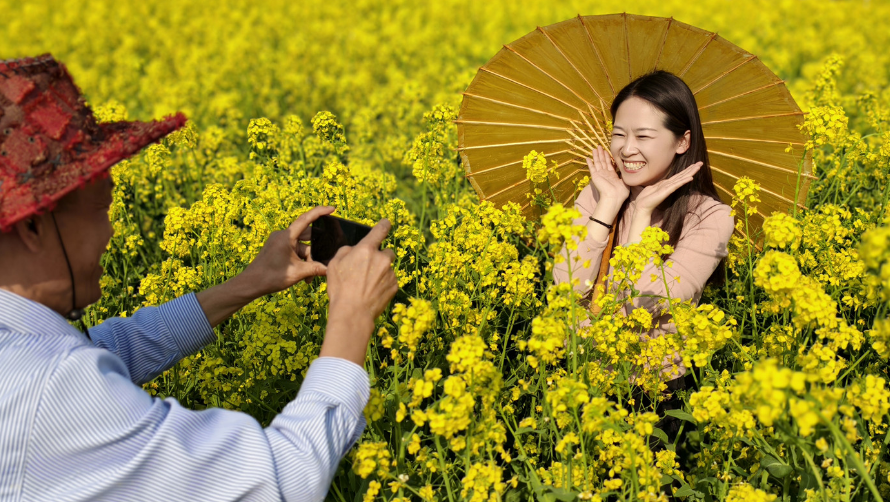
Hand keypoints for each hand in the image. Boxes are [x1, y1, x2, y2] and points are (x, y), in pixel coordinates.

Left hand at [239, 205, 334, 297]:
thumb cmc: (271, 276)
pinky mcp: (278, 248)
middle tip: (322, 263)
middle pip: (307, 237)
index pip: (306, 219)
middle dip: (315, 251)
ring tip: (309, 277)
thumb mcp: (297, 273)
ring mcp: (279, 242)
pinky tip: (303, 274)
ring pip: (301, 247)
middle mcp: (283, 236)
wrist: (251, 283)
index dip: (320, 212)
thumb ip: (315, 269)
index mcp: (286, 237)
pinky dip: (301, 261)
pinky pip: (294, 251)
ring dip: (308, 260)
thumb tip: (330, 269)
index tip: (332, 208)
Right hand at [321, 219, 398, 364]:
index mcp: (366, 250)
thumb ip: (346, 251)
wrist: (353, 312)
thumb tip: (354, 250)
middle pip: (386, 252)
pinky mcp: (395, 285)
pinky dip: (384, 283)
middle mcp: (382, 258)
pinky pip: (390, 280)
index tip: (387, 223)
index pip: (380, 230)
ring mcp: (390, 273)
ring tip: (367, 284)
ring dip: (381, 271)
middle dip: (379, 257)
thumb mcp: (334, 265)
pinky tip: (372, 292)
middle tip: (367, 269)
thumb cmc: (341, 288)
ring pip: (388, 267)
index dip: (384, 225)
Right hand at [586, 145, 629, 204]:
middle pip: (603, 161)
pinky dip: (589, 163)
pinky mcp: (595, 176)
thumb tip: (628, 170)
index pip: (609, 164)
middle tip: (600, 146)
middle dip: (601, 154)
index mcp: (612, 176)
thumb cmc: (621, 192)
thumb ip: (624, 175)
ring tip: (595, 148)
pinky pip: (592, 168)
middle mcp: (605, 174)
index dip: (608, 157)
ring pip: (598, 162)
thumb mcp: (625, 182)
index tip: (607, 151)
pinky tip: (587, 158)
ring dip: (596, 155)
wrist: (614, 197)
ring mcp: (600, 175)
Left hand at [632, 162, 701, 214]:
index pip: (678, 175)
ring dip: (690, 172)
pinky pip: (676, 185)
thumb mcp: (652, 187)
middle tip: (701, 163)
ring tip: (698, 167)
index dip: (686, 170)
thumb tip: (660, 183)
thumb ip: (658, 185)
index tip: (694, 164)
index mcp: (666, 184)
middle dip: (691, 169)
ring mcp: (669, 188)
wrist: (642, 206)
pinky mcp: (666, 191)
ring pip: (681, 178)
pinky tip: (690, 178)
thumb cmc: (646, 198)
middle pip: (682, 175)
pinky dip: (683, 181)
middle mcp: (669, 185)